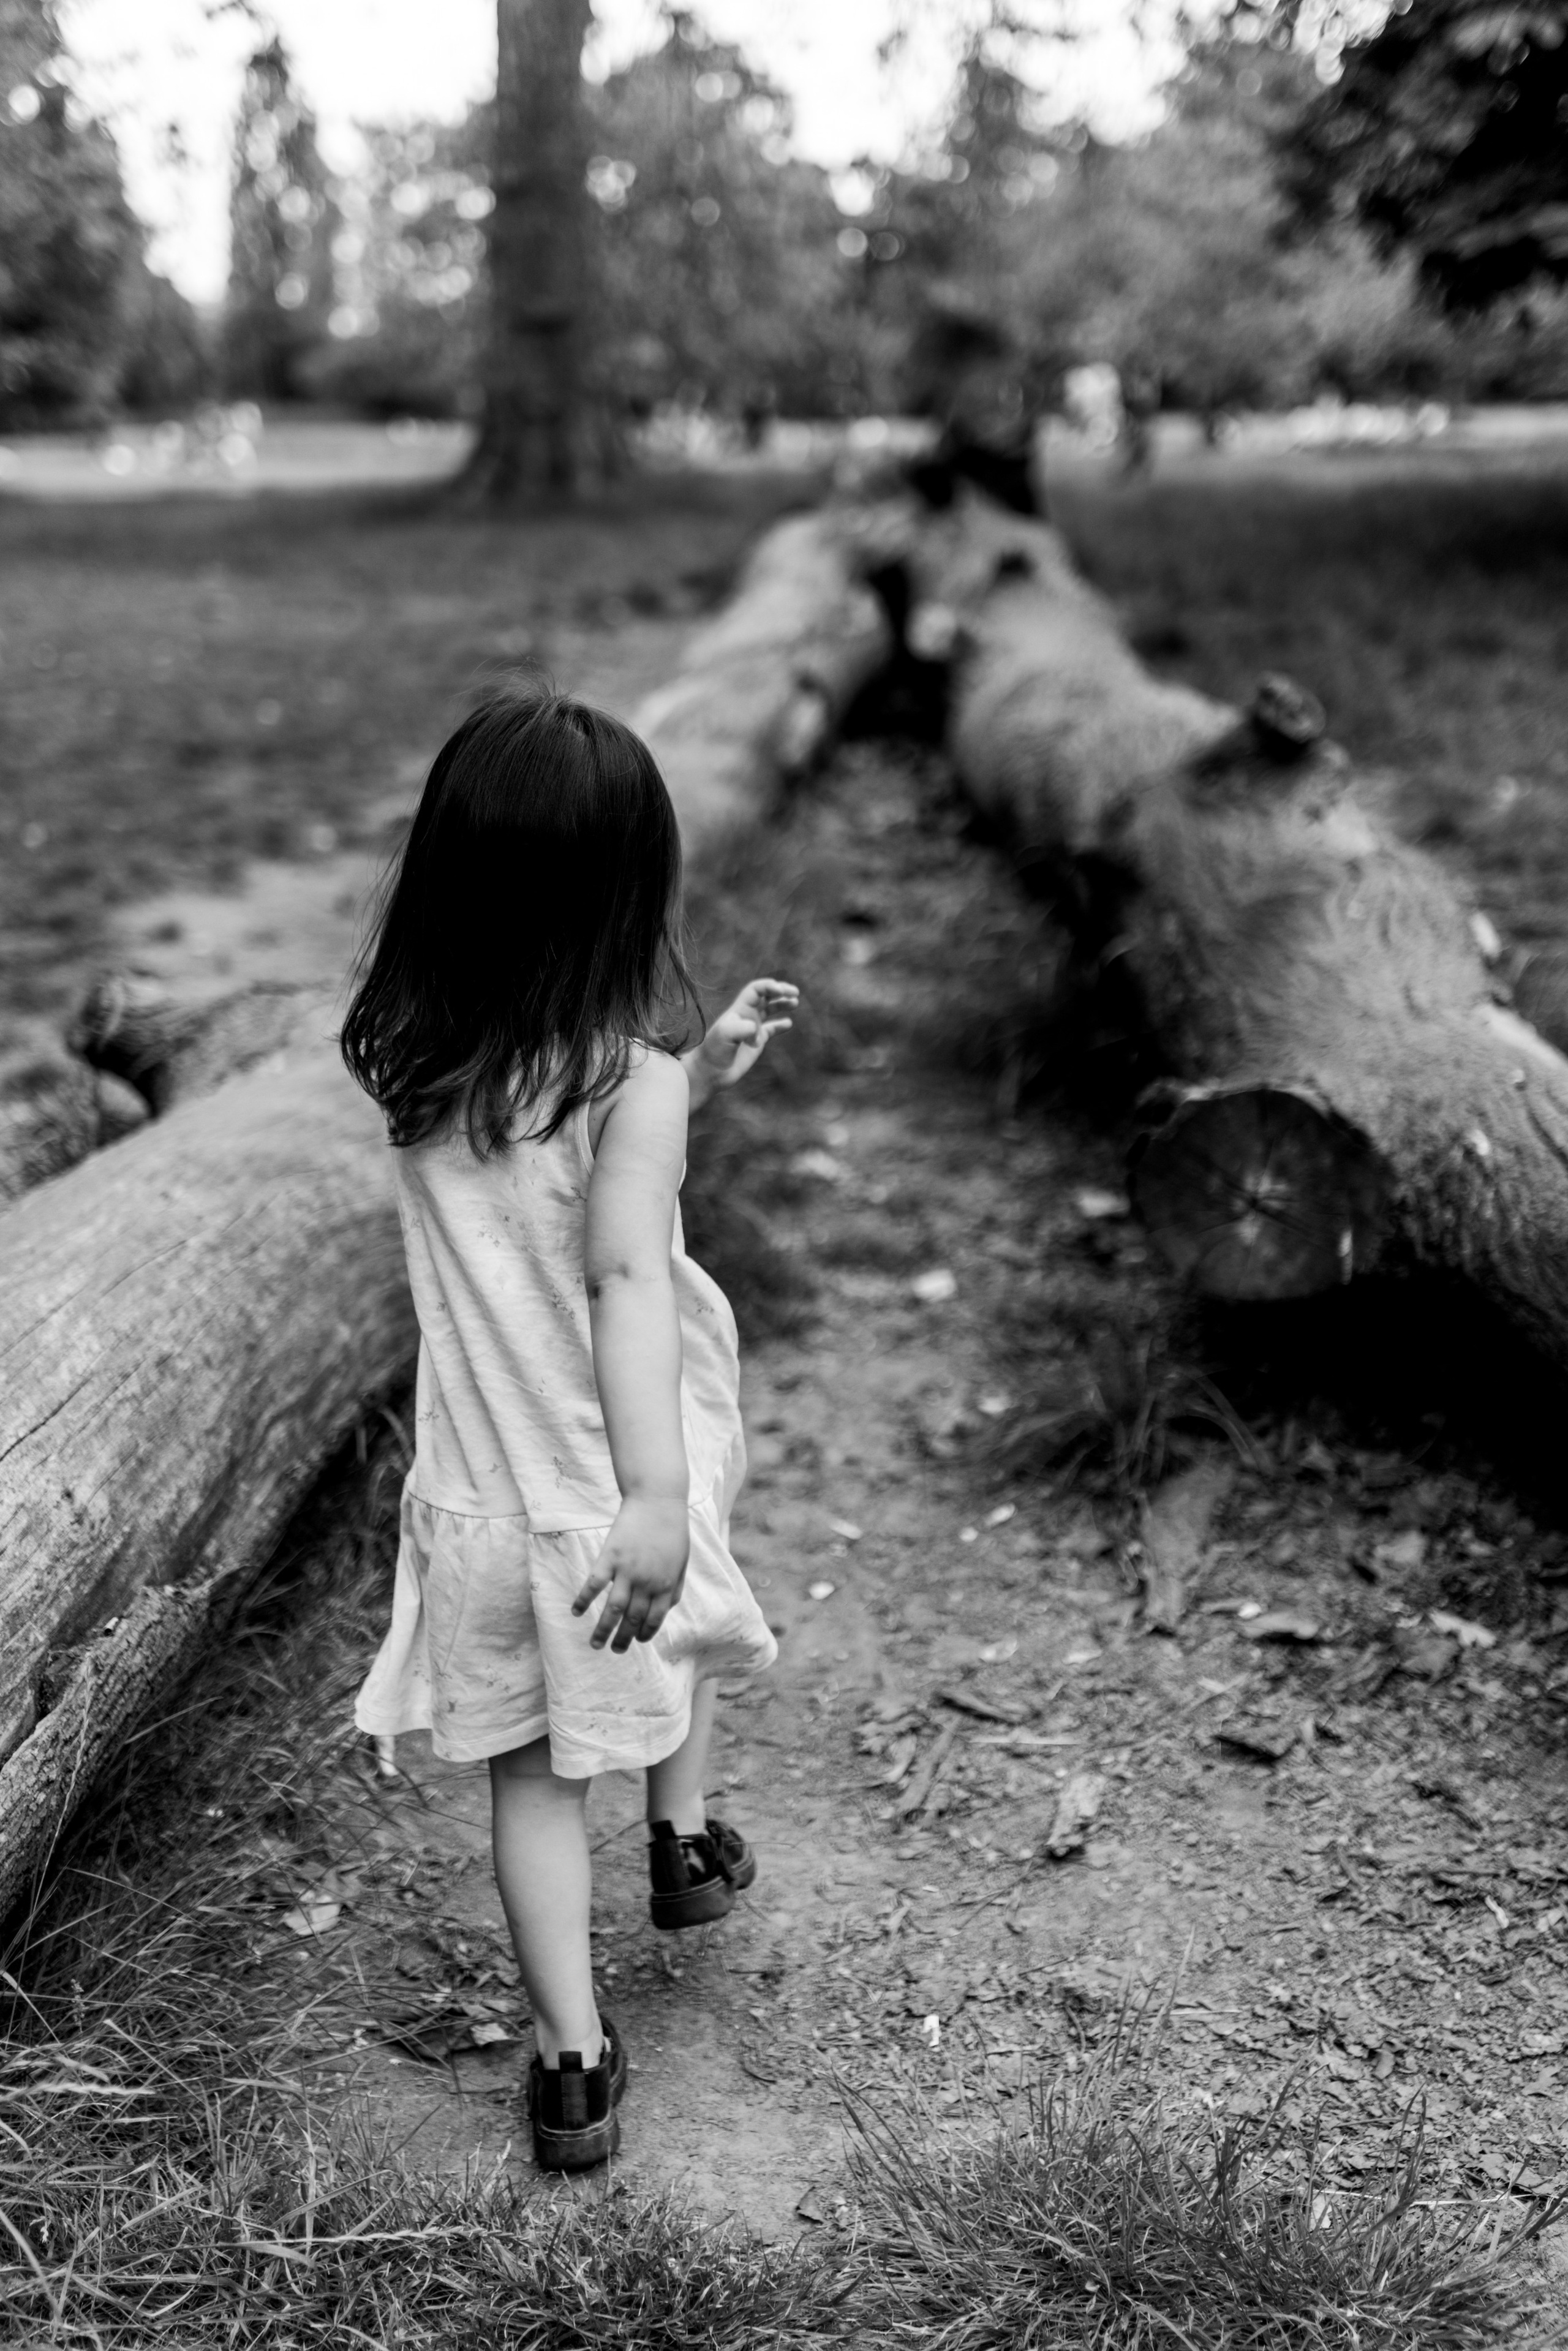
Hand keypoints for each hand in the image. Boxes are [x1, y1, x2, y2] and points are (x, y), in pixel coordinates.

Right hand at [571, 1495, 689, 1651]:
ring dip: (603, 1630)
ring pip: (613, 1609)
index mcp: (665, 1585)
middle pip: (632, 1619)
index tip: (636, 1642)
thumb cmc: (672, 1530)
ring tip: (595, 1644)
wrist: (658, 1500)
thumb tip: (666, 1609)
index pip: (654, 1620)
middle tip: (613, 1650)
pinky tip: (576, 1612)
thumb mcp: (681, 1562)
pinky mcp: (610, 1556)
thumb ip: (674, 1588)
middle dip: (622, 1639)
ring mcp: (627, 1570)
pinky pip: (594, 1584)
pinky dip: (583, 1600)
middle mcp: (647, 1582)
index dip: (645, 1634)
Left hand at [691, 978, 797, 1094]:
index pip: (756, 990)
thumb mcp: (725, 1035)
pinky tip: (788, 1023)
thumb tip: (756, 1029)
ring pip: (770, 1010)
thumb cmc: (714, 1050)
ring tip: (794, 1002)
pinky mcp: (756, 1042)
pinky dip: (780, 1025)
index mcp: (740, 1009)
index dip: (769, 986)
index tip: (781, 991)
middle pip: (765, 996)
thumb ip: (741, 1028)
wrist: (710, 1071)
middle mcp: (746, 1016)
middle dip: (780, 991)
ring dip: (782, 1004)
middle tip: (794, 992)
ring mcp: (752, 1029)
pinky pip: (771, 1030)